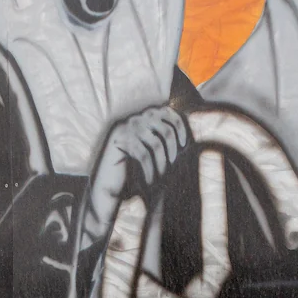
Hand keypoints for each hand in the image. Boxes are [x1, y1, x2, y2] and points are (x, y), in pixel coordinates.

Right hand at [82, 106, 189, 246]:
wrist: (107, 184)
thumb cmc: (134, 170)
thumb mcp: (153, 152)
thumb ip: (166, 140)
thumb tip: (190, 139)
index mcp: (144, 117)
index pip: (169, 112)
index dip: (181, 128)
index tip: (184, 146)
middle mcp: (135, 118)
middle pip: (166, 129)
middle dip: (173, 149)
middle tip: (171, 166)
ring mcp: (126, 128)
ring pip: (156, 143)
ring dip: (162, 163)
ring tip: (160, 176)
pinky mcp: (119, 141)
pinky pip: (142, 154)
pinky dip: (149, 169)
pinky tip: (149, 181)